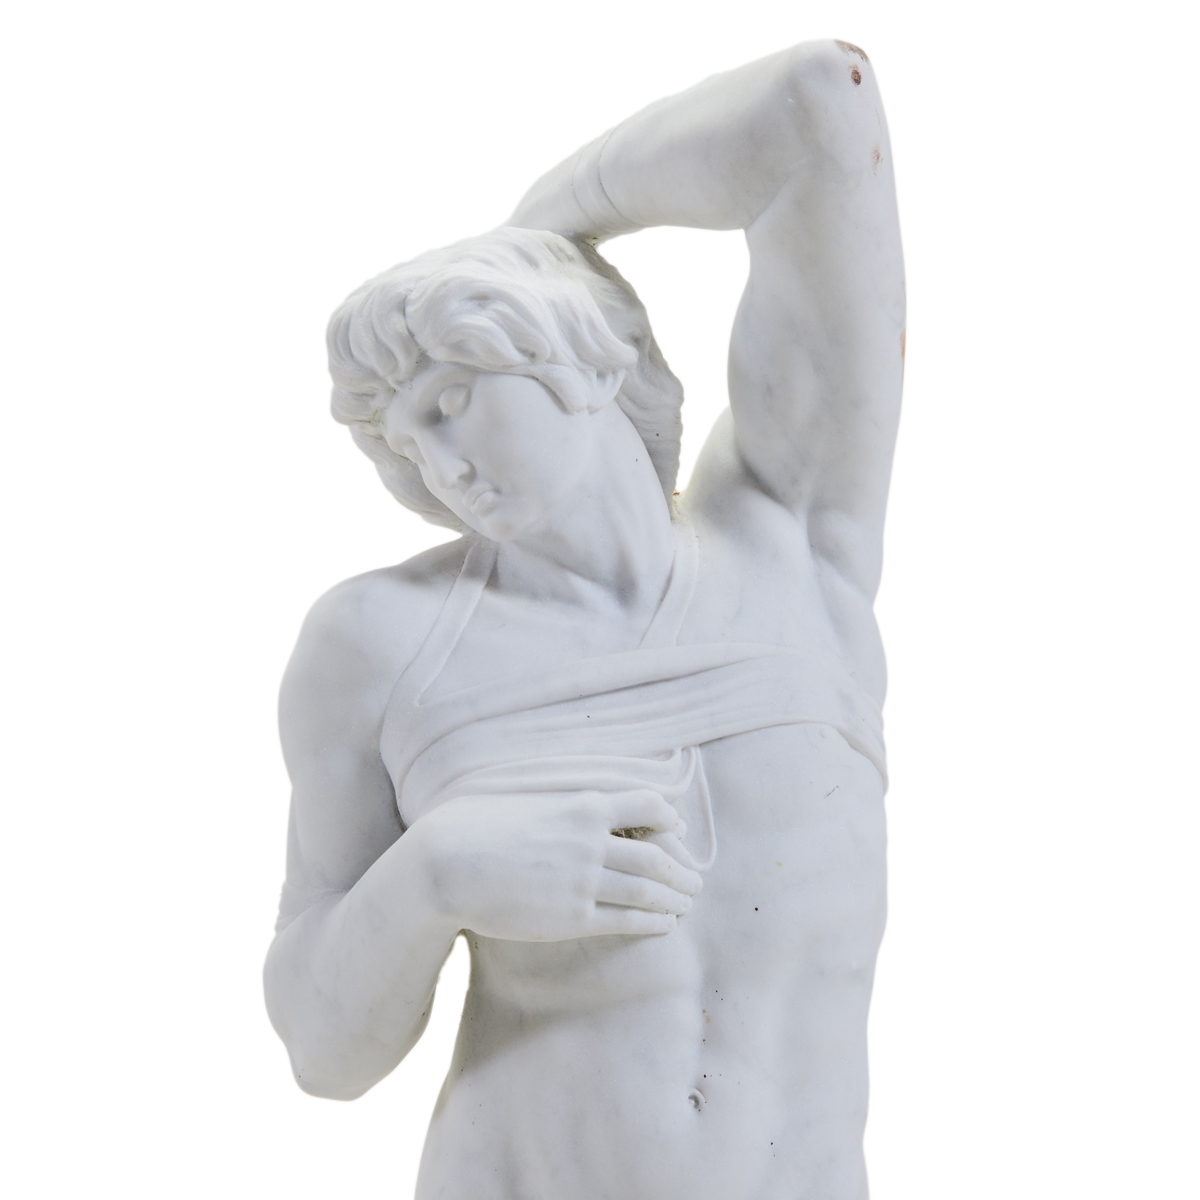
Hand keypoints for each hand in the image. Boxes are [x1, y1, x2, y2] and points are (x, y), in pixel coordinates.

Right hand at [405, 789, 702, 941]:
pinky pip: (626, 920)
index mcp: (582, 805)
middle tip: (694, 881)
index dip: (668, 818)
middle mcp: (592, 841)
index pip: (647, 804)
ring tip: (686, 905)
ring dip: (674, 898)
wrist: (448, 864)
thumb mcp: (525, 800)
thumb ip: (559, 803)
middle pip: (657, 854)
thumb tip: (571, 805)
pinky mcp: (573, 916)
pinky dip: (652, 922)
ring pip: (648, 889)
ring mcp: (585, 879)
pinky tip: (664, 926)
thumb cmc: (475, 827)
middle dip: (681, 871)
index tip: (677, 830)